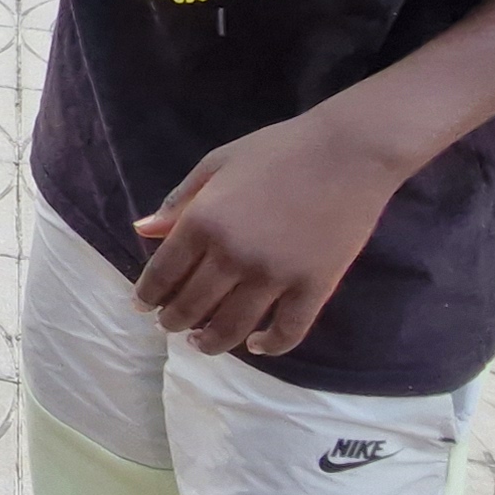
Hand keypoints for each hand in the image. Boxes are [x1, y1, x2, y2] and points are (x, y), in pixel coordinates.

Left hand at [130, 110, 408, 358]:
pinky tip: (256, 344)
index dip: (147, 296)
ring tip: (202, 342)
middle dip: (173, 321)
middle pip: (191, 306)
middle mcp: (232, 255)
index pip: (162, 274)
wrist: (351, 150)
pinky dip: (269, 346)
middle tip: (170, 325)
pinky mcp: (313, 287)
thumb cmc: (280, 149)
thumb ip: (179, 199)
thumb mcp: (218, 162)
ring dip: (210, 342)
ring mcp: (274, 276)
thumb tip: (142, 230)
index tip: (142, 306)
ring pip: (231, 328)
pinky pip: (287, 332)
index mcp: (203, 220)